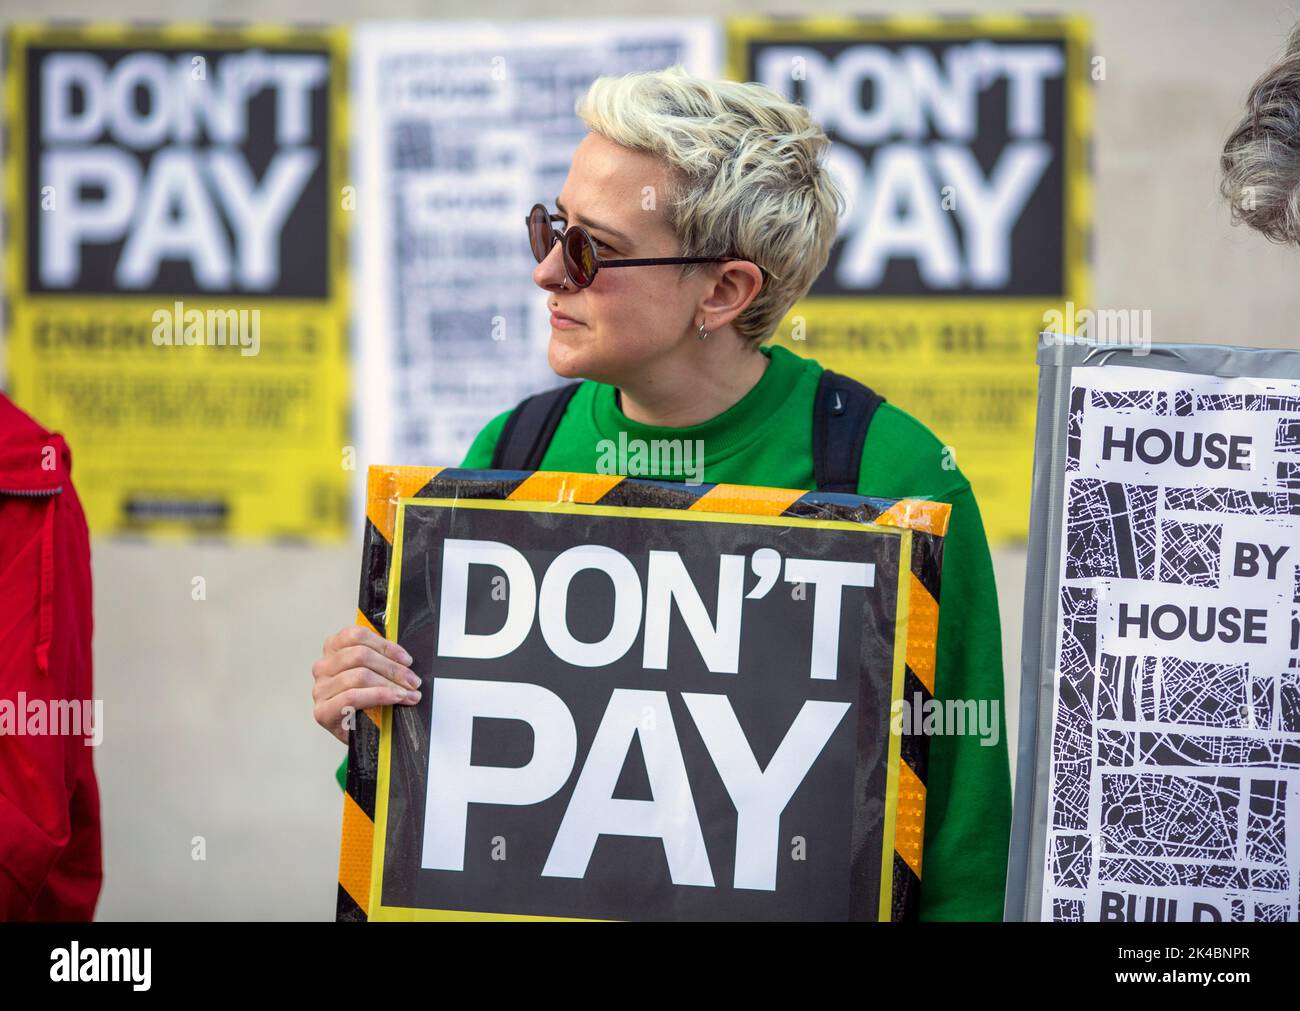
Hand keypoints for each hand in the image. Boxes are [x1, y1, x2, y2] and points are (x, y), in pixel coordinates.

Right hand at [312, 624, 421, 744]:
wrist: (359, 734)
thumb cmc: (367, 702)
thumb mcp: (374, 673)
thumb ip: (381, 659)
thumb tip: (404, 658)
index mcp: (333, 649)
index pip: (357, 635)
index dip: (385, 645)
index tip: (406, 660)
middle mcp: (323, 667)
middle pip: (360, 655)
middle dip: (393, 668)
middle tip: (413, 681)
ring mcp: (320, 689)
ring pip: (359, 675)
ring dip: (390, 684)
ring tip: (408, 694)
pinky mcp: (322, 711)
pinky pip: (353, 696)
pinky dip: (379, 696)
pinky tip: (394, 699)